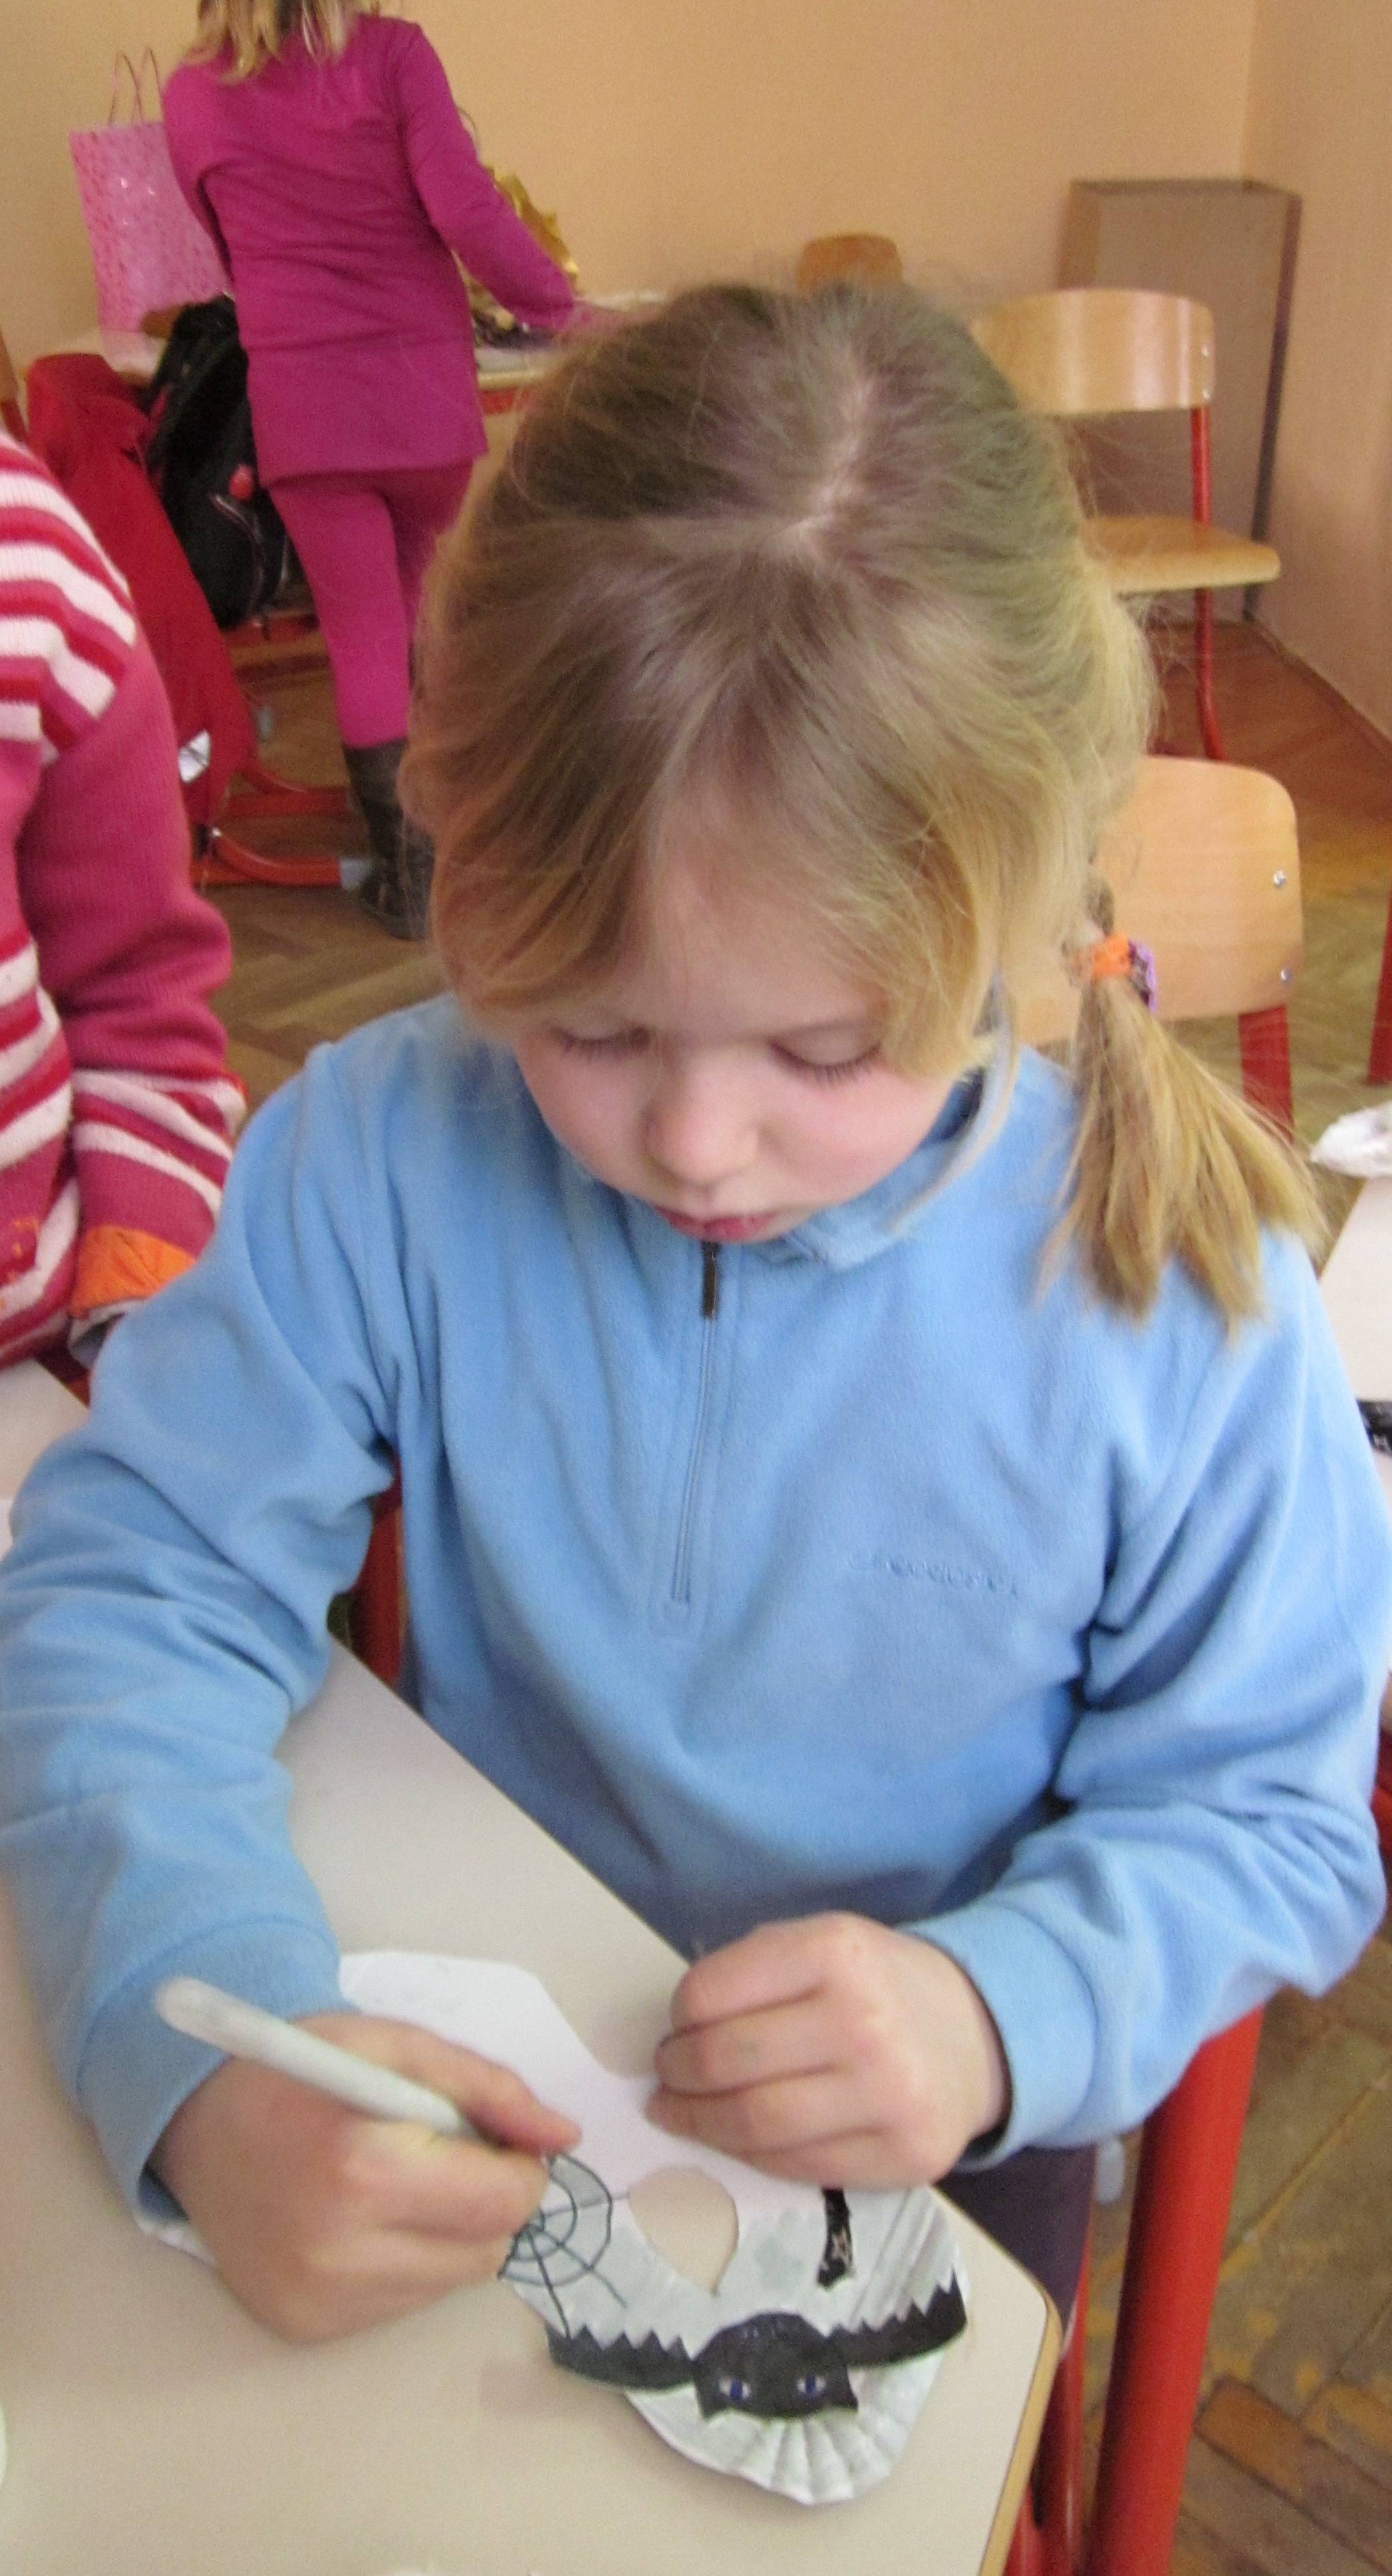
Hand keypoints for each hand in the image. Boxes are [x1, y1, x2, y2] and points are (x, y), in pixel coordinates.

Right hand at [152, 2012, 577, 2341]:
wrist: (194, 2120)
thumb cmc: (299, 2069)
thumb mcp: (398, 2047)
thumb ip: (490, 2090)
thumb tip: (564, 2137)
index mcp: (364, 2169)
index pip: (503, 2202)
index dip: (519, 2167)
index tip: (494, 2139)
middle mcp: (339, 2251)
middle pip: (486, 2250)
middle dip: (486, 2200)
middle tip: (443, 2156)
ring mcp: (318, 2300)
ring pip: (450, 2282)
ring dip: (448, 2234)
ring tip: (394, 2183)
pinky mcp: (304, 2327)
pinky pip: (401, 2304)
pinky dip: (404, 2261)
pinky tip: (361, 2219)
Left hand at [648, 1915, 1008, 2188]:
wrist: (975, 2035)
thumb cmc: (875, 1985)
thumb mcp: (820, 1944)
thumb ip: (752, 1974)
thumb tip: (675, 2034)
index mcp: (835, 1951)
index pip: (711, 1993)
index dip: (678, 2018)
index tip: (674, 2029)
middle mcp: (865, 2022)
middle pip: (727, 2063)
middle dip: (677, 2074)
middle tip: (667, 2077)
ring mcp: (890, 2096)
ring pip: (755, 2126)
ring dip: (699, 2123)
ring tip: (681, 2112)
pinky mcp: (903, 2157)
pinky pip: (797, 2167)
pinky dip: (749, 2155)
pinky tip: (735, 2138)